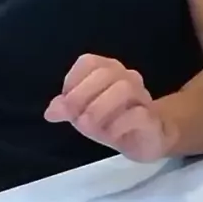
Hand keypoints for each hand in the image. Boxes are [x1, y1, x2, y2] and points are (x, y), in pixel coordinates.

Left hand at [44, 54, 174, 161]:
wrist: (147, 139)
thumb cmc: (113, 121)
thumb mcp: (84, 115)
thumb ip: (67, 109)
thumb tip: (50, 112)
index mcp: (108, 70)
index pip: (88, 62)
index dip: (72, 81)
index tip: (66, 105)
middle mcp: (127, 77)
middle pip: (105, 73)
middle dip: (82, 95)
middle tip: (74, 117)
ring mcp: (142, 96)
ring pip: (124, 88)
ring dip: (100, 108)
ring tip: (88, 126)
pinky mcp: (151, 119)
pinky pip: (138, 114)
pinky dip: (118, 125)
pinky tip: (110, 135)